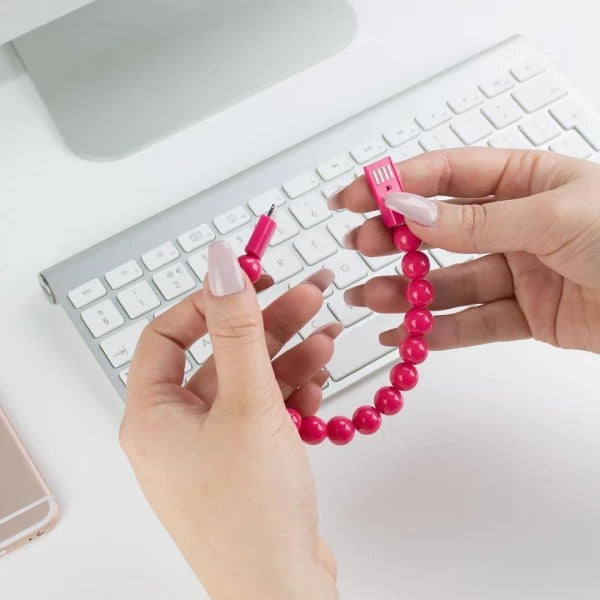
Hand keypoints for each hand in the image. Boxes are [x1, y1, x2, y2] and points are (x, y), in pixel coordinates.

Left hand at [120, 241, 338, 599]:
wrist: (284, 590)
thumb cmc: (251, 513)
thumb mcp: (247, 403)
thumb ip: (237, 329)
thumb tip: (221, 265)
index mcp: (153, 416)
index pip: (167, 335)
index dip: (207, 303)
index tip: (250, 283)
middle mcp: (177, 430)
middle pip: (219, 355)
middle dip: (266, 324)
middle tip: (308, 294)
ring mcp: (213, 447)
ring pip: (249, 381)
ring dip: (288, 356)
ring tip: (328, 333)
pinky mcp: (245, 461)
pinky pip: (264, 411)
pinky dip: (291, 392)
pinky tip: (319, 381)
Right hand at [330, 148, 599, 353]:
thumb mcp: (554, 216)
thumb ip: (477, 221)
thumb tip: (410, 210)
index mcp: (523, 180)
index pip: (445, 175)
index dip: (395, 183)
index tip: (355, 195)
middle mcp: (515, 223)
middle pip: (438, 230)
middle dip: (393, 238)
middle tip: (358, 246)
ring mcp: (517, 270)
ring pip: (448, 280)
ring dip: (405, 291)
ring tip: (367, 297)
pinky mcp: (525, 314)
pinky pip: (473, 322)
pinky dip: (437, 331)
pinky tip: (405, 334)